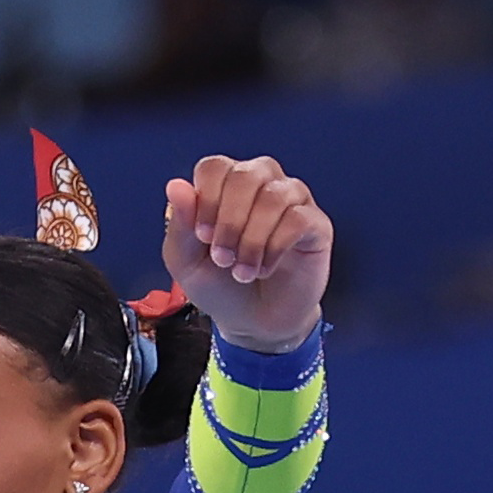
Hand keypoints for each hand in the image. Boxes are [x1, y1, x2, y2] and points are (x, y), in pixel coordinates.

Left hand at [160, 153, 330, 350]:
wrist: (254, 325)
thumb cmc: (220, 287)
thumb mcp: (186, 262)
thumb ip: (180, 224)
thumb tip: (176, 186)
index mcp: (226, 185)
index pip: (215, 167)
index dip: (207, 199)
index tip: (203, 237)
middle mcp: (262, 183)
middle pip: (245, 175)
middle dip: (230, 221)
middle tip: (222, 259)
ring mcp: (292, 201)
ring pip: (273, 196)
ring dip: (251, 240)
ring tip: (242, 272)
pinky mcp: (316, 224)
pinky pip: (298, 219)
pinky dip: (275, 248)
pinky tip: (265, 268)